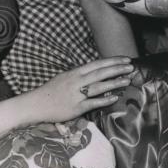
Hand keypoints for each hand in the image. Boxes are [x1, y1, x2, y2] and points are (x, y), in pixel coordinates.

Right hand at [22, 57, 136, 123]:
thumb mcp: (65, 78)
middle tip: (131, 67)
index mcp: (75, 72)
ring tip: (127, 80)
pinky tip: (115, 97)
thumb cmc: (51, 91)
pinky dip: (104, 100)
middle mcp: (77, 81)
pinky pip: (93, 103)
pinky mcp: (76, 107)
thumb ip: (80, 75)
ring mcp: (77, 94)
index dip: (113, 61)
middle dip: (117, 69)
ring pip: (99, 86)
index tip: (125, 59)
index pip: (97, 64)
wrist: (36, 104)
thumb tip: (96, 72)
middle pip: (101, 73)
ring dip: (114, 83)